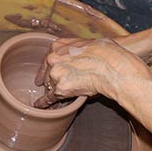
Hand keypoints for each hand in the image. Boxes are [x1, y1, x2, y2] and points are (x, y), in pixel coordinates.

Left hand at [34, 38, 151, 108]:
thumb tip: (72, 59)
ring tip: (50, 99)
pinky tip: (40, 105)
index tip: (40, 79)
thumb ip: (72, 52)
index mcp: (57, 46)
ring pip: (49, 86)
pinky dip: (44, 102)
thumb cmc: (105, 53)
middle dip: (50, 82)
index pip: (47, 61)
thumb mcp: (85, 44)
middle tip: (53, 89)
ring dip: (51, 92)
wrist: (111, 65)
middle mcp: (53, 59)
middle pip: (47, 75)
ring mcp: (55, 74)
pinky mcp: (60, 88)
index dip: (45, 71)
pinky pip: (49, 97)